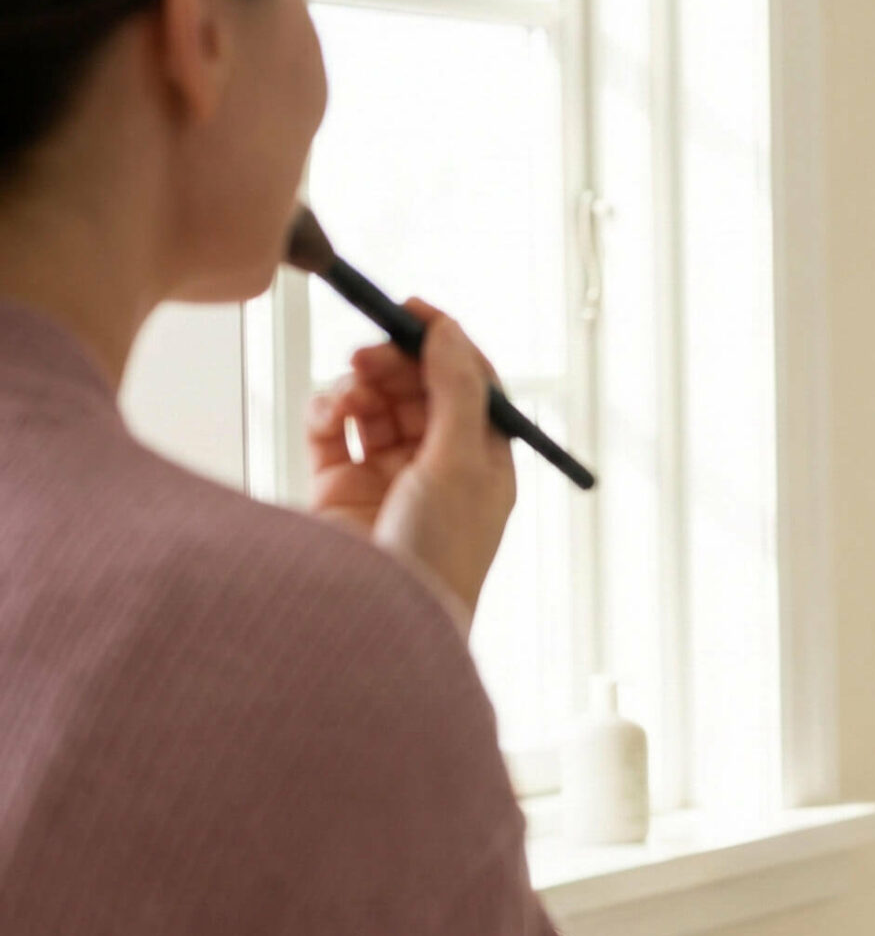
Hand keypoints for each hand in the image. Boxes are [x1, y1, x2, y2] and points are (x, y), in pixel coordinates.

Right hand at [307, 300, 516, 627]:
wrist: (375, 626)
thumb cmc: (436, 557)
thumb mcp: (461, 464)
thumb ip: (455, 391)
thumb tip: (450, 331)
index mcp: (485, 463)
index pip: (471, 386)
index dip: (445, 345)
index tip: (413, 308)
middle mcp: (439, 469)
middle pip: (419, 390)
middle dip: (397, 363)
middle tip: (371, 350)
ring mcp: (386, 481)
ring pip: (373, 407)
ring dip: (361, 387)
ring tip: (349, 388)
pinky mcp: (337, 493)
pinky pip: (332, 433)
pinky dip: (328, 412)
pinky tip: (328, 412)